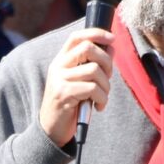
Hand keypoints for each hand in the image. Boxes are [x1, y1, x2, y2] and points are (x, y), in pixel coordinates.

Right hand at [39, 28, 113, 147]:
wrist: (52, 129)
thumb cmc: (70, 104)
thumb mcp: (80, 81)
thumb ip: (92, 64)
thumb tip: (110, 47)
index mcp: (61, 60)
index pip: (77, 37)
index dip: (96, 33)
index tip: (112, 39)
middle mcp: (58, 66)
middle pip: (88, 48)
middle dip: (107, 62)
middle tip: (108, 78)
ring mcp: (59, 79)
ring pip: (94, 70)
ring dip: (106, 85)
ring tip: (102, 97)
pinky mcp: (64, 93)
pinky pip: (93, 88)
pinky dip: (102, 98)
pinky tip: (99, 107)